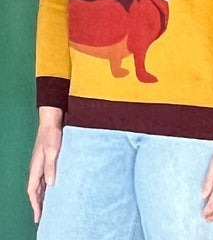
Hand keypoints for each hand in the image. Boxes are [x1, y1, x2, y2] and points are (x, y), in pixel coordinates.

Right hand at [27, 107, 62, 222]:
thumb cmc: (52, 134)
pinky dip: (47, 185)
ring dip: (43, 195)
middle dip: (38, 204)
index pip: (33, 191)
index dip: (35, 204)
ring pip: (40, 184)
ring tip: (48, 206)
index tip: (38, 217)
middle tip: (43, 216)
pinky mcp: (48, 158)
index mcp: (36, 167)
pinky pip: (46, 176)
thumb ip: (50, 167)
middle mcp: (37, 167)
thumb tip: (50, 185)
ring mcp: (42, 163)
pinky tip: (54, 187)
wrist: (52, 119)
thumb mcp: (52, 150)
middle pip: (35, 190)